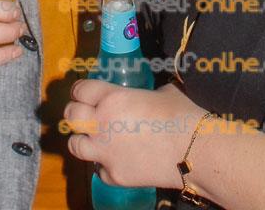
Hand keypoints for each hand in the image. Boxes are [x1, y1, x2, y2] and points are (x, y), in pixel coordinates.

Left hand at [64, 80, 205, 189]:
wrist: (194, 150)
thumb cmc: (181, 114)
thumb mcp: (161, 92)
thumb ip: (143, 94)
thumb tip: (145, 95)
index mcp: (112, 98)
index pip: (80, 90)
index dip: (80, 90)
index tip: (82, 92)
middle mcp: (102, 124)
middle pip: (71, 116)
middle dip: (74, 112)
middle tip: (83, 113)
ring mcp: (105, 152)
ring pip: (74, 145)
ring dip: (82, 139)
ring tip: (93, 138)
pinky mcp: (113, 175)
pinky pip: (98, 168)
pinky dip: (103, 163)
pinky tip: (115, 158)